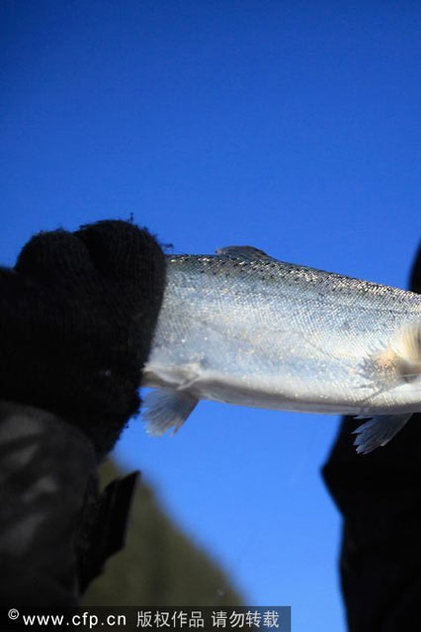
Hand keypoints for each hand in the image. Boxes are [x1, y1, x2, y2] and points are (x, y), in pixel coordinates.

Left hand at [0, 220, 165, 457]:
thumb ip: (125, 327)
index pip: (127, 239)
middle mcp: (73, 292)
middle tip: (49, 306)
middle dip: (53, 271)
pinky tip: (1, 342)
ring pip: (11, 274)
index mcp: (126, 306)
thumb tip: (122, 302)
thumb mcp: (126, 375)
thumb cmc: (82, 425)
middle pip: (59, 248)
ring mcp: (15, 299)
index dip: (109, 247)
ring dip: (13, 296)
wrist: (17, 461)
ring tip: (17, 336)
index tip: (100, 262)